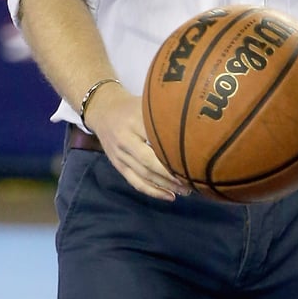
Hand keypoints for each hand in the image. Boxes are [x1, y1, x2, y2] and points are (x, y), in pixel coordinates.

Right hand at [86, 83, 190, 200]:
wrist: (102, 111)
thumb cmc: (131, 106)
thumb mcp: (146, 102)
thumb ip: (165, 112)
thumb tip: (194, 121)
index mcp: (134, 120)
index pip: (156, 137)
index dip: (174, 149)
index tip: (195, 156)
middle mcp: (125, 140)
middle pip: (150, 161)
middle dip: (172, 174)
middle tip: (192, 179)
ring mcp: (120, 155)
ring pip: (144, 175)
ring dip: (166, 185)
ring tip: (186, 190)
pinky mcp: (118, 166)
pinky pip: (136, 182)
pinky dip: (153, 191)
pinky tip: (169, 196)